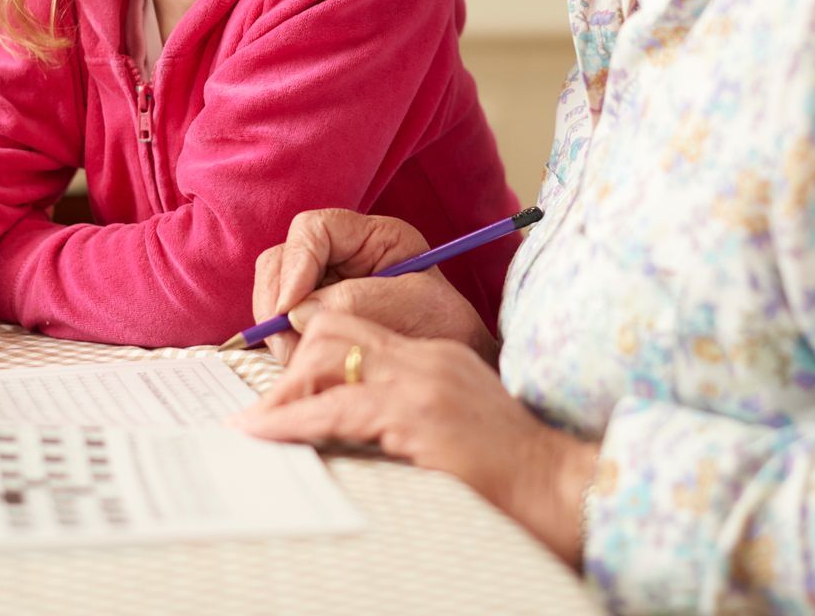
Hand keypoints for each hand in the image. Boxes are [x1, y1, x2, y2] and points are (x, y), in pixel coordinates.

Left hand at [232, 311, 598, 564]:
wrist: (558, 485)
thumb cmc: (509, 467)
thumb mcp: (454, 422)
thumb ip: (408, 409)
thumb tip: (347, 422)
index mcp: (434, 355)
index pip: (355, 329)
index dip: (309, 350)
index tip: (284, 387)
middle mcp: (426, 358)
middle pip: (333, 330)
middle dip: (289, 365)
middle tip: (264, 408)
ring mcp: (422, 383)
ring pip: (326, 360)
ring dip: (283, 393)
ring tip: (256, 424)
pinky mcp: (417, 416)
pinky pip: (335, 409)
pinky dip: (293, 420)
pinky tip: (269, 433)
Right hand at [251, 209, 494, 363]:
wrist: (457, 363)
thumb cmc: (445, 328)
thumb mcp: (411, 308)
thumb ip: (356, 301)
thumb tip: (298, 312)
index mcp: (374, 237)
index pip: (314, 229)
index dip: (295, 264)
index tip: (291, 309)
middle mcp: (343, 254)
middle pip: (282, 258)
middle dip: (276, 301)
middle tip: (286, 345)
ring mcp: (324, 283)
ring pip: (274, 290)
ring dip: (276, 326)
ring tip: (296, 360)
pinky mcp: (313, 314)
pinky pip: (280, 320)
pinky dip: (281, 340)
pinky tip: (298, 362)